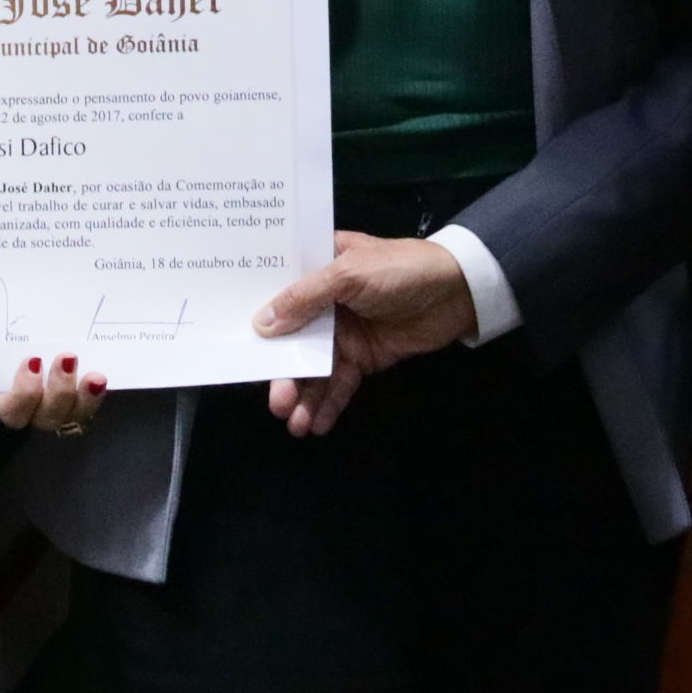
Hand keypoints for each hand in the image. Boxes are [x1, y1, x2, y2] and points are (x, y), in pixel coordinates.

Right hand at [255, 230, 477, 436]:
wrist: (458, 292)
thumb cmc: (400, 269)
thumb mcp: (348, 274)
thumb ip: (304, 298)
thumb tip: (261, 324)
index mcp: (315, 268)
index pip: (276, 293)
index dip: (254, 317)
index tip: (233, 346)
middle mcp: (323, 301)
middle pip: (290, 340)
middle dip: (280, 373)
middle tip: (275, 401)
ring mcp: (343, 332)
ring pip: (313, 368)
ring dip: (303, 395)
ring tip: (293, 423)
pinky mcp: (363, 358)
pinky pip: (338, 383)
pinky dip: (327, 404)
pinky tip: (315, 424)